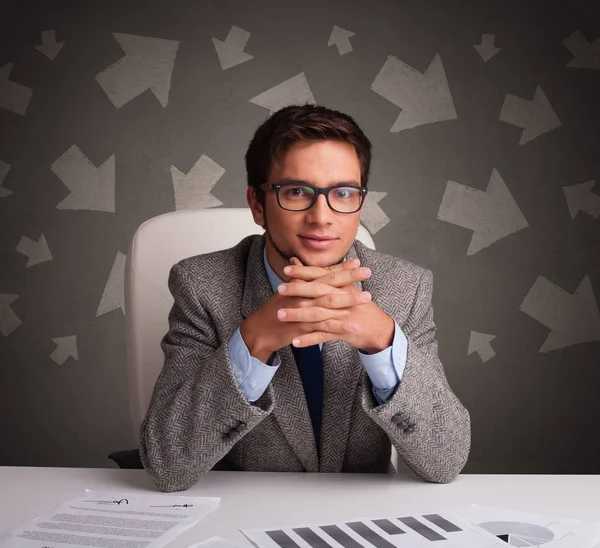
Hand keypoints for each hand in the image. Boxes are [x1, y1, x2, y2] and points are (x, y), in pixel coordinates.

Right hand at [239, 258, 371, 361]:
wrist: (259, 331)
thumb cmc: (273, 310)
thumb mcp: (284, 290)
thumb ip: (295, 277)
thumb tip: (298, 260)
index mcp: (300, 286)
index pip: (323, 273)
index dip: (340, 267)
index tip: (357, 261)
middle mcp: (303, 296)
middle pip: (330, 285)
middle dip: (350, 278)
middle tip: (367, 271)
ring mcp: (303, 312)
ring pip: (330, 305)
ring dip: (350, 301)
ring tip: (367, 298)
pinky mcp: (304, 328)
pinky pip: (325, 328)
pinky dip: (340, 327)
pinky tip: (354, 326)